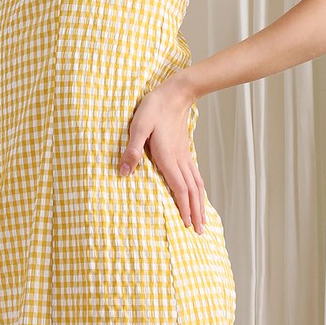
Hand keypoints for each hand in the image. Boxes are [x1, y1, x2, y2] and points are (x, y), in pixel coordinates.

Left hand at [119, 75, 205, 233]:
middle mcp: (180, 159)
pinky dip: (199, 189)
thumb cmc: (154, 108)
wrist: (175, 93)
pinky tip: (198, 193)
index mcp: (168, 157)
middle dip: (195, 212)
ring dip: (200, 203)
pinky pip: (196, 174)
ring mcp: (185, 155)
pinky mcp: (185, 149)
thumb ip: (132, 150)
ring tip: (202, 219)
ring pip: (196, 184)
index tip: (187, 225)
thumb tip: (123, 172)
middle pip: (191, 191)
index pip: (179, 188)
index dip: (183, 207)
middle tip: (199, 231)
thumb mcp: (138, 126)